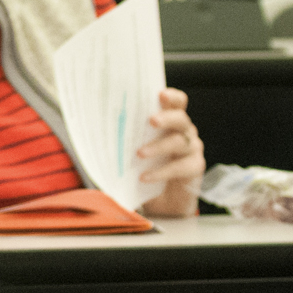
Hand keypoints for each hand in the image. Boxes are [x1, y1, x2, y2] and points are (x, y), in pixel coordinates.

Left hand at [137, 88, 204, 217]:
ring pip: (180, 142)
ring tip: (140, 153)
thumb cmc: (148, 166)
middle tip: (151, 120)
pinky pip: (180, 167)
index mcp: (171, 121)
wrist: (165, 198)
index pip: (178, 102)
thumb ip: (128, 136)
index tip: (160, 94)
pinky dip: (161, 172)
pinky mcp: (194, 167)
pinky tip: (145, 176)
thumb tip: (98, 127)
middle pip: (181, 119)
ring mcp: (192, 148)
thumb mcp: (136, 147)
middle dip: (167, 118)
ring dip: (159, 147)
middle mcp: (185, 131)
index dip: (172, 97)